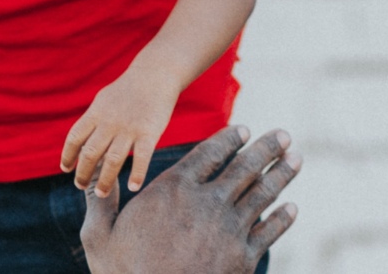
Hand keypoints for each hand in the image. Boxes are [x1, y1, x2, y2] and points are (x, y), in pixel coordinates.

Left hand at [61, 74, 178, 195]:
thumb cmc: (128, 89)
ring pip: (113, 160)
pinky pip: (142, 158)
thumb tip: (80, 141)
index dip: (68, 155)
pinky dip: (137, 174)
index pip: (74, 138)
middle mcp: (109, 123)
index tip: (65, 169)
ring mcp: (129, 129)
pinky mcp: (149, 133)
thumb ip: (92, 121)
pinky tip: (133, 187)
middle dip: (82, 173)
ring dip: (105, 180)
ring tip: (101, 194)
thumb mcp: (103, 100)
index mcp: (96, 113)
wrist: (154, 74)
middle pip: (90, 153)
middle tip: (79, 186)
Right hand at [80, 126, 300, 273]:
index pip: (209, 154)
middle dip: (267, 148)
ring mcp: (229, 230)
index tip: (243, 129)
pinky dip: (283, 217)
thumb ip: (100, 203)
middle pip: (245, 167)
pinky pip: (270, 230)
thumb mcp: (98, 236)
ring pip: (263, 193)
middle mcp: (207, 203)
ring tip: (295, 159)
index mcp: (173, 189)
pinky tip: (292, 207)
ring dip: (282, 173)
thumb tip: (92, 178)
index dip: (229, 139)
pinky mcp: (244, 257)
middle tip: (283, 135)